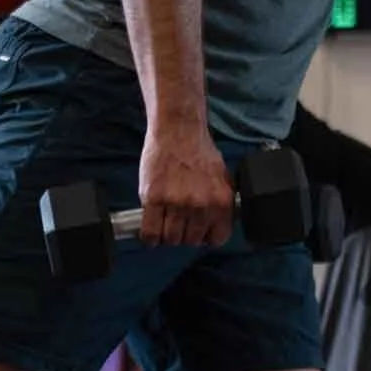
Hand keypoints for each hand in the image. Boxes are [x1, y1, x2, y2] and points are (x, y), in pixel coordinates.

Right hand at [137, 122, 232, 247]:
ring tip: (164, 223)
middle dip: (184, 235)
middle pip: (191, 240)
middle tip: (178, 223)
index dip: (206, 237)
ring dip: (166, 235)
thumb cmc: (198, 150)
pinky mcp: (154, 199)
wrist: (178, 129)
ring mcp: (176, 203)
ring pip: (170, 239)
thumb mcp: (221, 177)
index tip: (199, 233)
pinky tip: (150, 229)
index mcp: (220, 201)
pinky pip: (150, 233)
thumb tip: (216, 224)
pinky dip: (149, 236)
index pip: (217, 238)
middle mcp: (200, 205)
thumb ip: (220, 203)